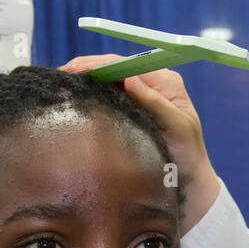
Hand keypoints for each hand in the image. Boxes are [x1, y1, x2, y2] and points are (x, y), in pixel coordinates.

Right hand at [60, 54, 221, 232]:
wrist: (191, 184)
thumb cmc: (189, 156)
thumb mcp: (177, 128)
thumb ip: (156, 103)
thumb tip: (130, 79)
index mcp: (165, 82)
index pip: (126, 64)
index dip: (98, 64)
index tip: (72, 69)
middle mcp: (152, 84)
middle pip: (114, 68)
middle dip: (86, 69)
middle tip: (58, 76)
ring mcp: (140, 98)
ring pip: (109, 82)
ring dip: (86, 81)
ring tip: (60, 83)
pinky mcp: (132, 112)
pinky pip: (109, 98)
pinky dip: (92, 95)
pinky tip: (75, 98)